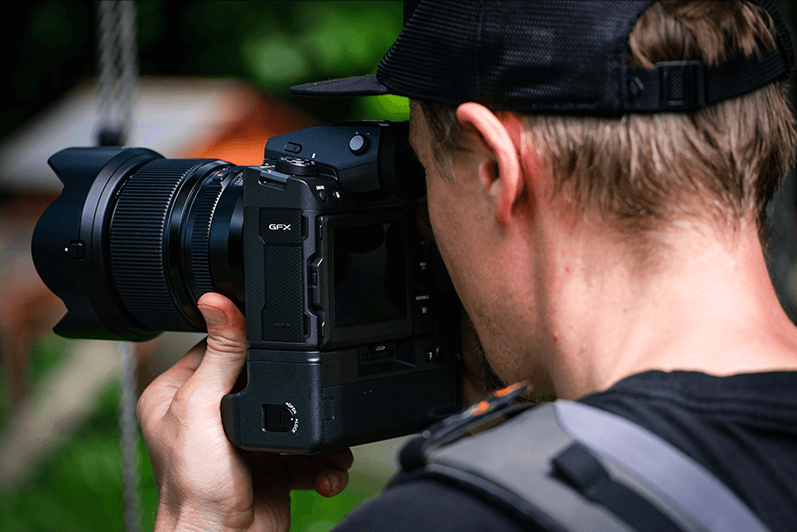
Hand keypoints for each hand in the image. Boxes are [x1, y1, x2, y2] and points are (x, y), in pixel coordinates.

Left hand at [137, 292, 353, 531]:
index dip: (251, 343)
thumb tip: (218, 301)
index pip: (220, 346)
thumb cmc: (194, 490)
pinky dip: (323, 461)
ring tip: (327, 447)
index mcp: (180, 394)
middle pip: (266, 379)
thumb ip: (220, 355)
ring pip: (293, 415)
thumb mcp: (203, 408)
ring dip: (316, 434)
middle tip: (310, 397)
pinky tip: (326, 471)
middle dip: (295, 392)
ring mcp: (243, 440)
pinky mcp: (272, 464)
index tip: (280, 341)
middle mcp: (210, 414)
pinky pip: (307, 450)